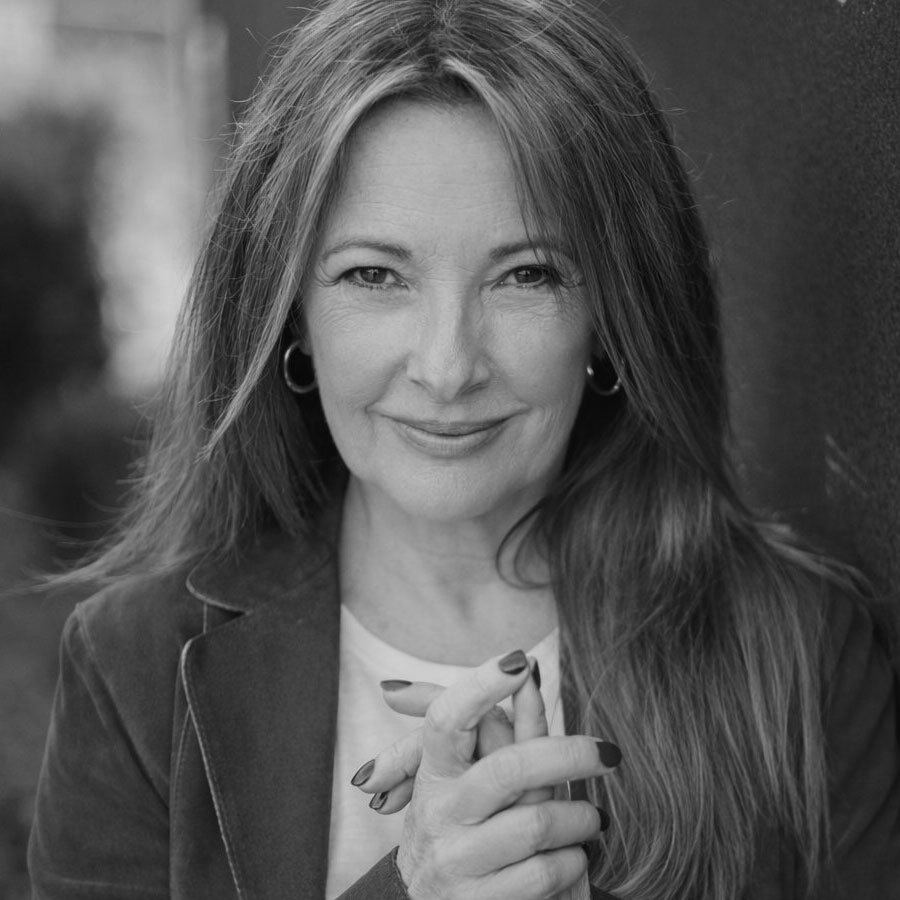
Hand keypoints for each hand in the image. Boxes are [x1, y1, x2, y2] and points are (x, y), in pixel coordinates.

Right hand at [358, 650, 619, 899]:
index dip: (479, 686)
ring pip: (538, 823)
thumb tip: (530, 668)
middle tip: (609, 752)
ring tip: (593, 818)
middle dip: (571, 755)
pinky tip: (574, 857)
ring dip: (581, 818)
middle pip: (510, 768)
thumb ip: (502, 730)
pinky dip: (573, 861)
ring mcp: (454, 861)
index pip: (447, 718)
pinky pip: (547, 872)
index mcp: (434, 773)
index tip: (520, 659)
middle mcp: (437, 812)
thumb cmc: (463, 834)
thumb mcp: (471, 782)